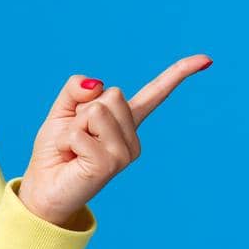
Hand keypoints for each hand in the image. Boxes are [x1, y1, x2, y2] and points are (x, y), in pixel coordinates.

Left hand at [17, 55, 212, 227]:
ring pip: (97, 110)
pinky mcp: (111, 164)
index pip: (155, 93)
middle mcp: (132, 137)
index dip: (179, 73)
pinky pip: (80, 132)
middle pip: (112, 93)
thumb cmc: (55, 150)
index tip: (206, 60)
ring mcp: (125, 152)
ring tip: (74, 147)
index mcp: (125, 121)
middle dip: (84, 109)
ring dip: (74, 125)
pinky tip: (72, 158)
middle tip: (76, 136)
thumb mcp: (63, 110)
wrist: (43, 188)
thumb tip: (97, 83)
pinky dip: (67, 141)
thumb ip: (76, 88)